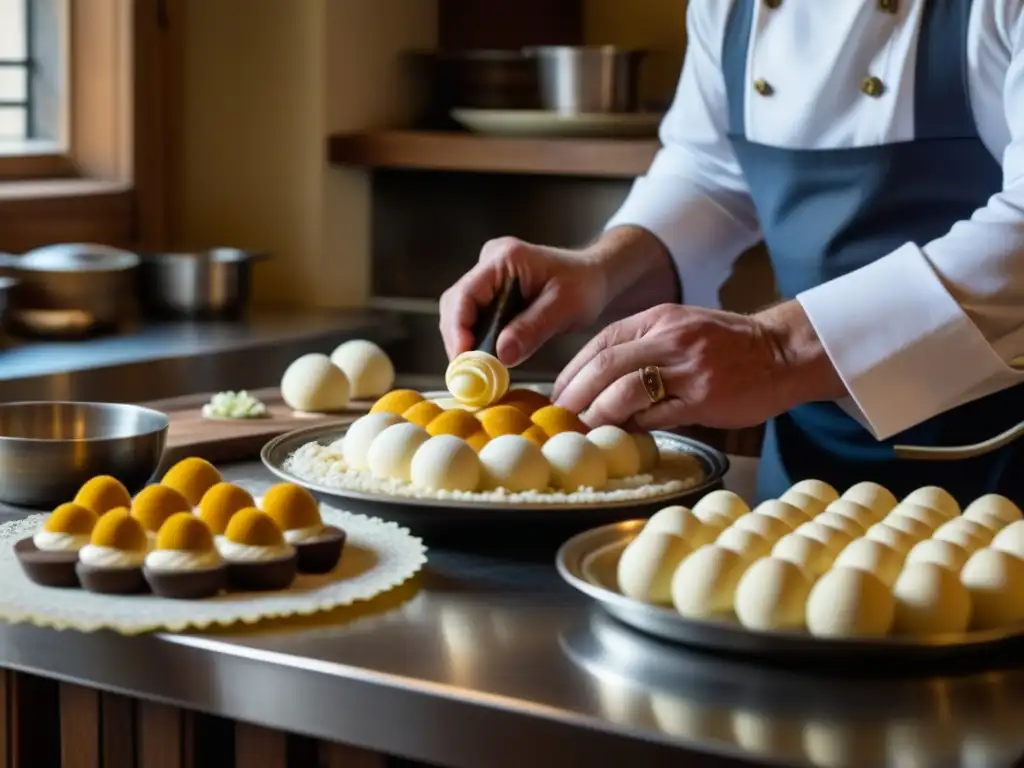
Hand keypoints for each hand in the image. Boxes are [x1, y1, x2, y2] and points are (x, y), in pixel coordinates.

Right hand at [439, 237, 607, 366]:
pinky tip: (486, 360)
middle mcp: (489, 263)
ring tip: (477, 371)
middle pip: (456, 304)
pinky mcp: (492, 292)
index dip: (458, 328)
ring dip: (466, 342)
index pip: (465, 294)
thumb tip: (501, 355)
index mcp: (504, 258)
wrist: (595, 276)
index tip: (464, 359)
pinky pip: (474, 317)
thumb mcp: (565, 307)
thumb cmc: (585, 285)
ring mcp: (488, 277)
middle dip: (458, 340)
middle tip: (468, 373)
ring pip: (461, 313)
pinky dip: (477, 340)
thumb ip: (533, 329)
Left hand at [553, 301, 845, 429]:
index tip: (559, 393)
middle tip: (562, 416)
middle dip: (576, 395)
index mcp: (658, 319)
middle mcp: (669, 339)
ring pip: (625, 392)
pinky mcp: (703, 398)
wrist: (781, 352)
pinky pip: (656, 416)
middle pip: (605, 367)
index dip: (573, 370)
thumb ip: (642, 347)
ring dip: (599, 414)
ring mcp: (687, 368)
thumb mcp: (680, 328)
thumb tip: (598, 382)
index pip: (601, 343)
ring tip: (587, 429)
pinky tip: (624, 434)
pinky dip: (633, 427)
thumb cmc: (727, 344)